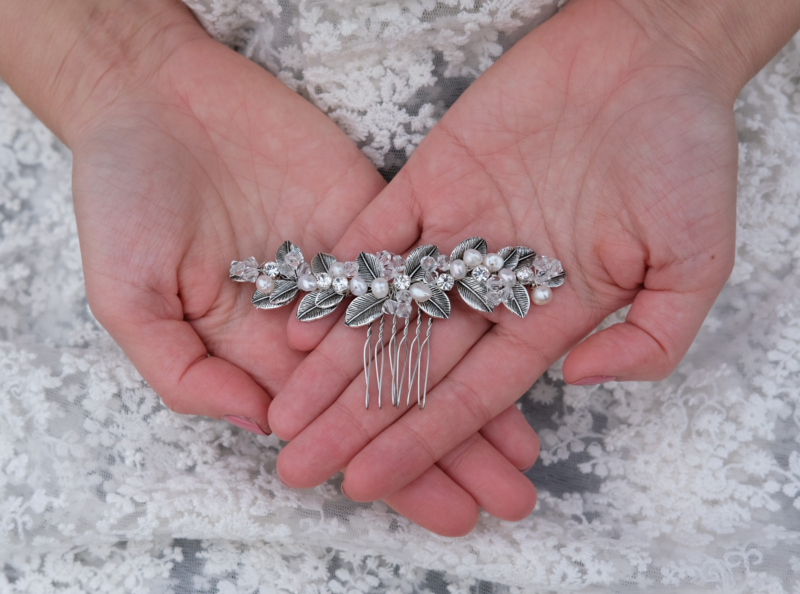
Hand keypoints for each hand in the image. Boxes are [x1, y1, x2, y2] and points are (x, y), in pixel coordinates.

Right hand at [7, 0, 539, 535]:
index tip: (446, 512)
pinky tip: (510, 343)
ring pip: (422, 341)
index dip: (392, 470)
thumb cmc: (122, 197)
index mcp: (261, 353)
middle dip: (451, 450)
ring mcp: (348, 268)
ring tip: (524, 449)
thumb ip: (185, 370)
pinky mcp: (372, 216)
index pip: (340, 427)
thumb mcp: (129, 297)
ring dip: (473, 392)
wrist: (153, 99)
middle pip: (394, 395)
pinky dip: (467, 307)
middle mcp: (314, 322)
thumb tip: (260, 424)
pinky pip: (425, 268)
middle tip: (509, 499)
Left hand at [269, 0, 766, 503]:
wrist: (650, 55)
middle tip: (299, 466)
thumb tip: (578, 383)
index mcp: (548, 314)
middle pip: (411, 366)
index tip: (367, 481)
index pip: (470, 396)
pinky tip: (298, 321)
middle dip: (354, 421)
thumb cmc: (685, 154)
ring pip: (381, 312)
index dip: (418, 441)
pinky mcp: (430, 178)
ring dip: (331, 363)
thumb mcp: (696, 262)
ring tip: (283, 410)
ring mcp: (456, 233)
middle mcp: (492, 283)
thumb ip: (650, 339)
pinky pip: (375, 236)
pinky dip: (339, 278)